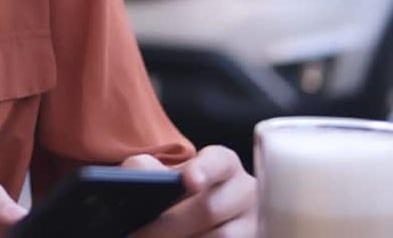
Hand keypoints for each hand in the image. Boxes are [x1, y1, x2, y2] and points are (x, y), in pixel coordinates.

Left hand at [126, 146, 256, 237]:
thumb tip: (139, 172)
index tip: (189, 181)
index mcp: (224, 164)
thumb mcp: (166, 174)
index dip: (203, 171)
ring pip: (221, 236)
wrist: (198, 216)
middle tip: (139, 234)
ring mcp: (253, 221)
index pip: (217, 162)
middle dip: (170, 225)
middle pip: (209, 209)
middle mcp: (245, 190)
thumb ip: (147, 168)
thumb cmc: (181, 191)